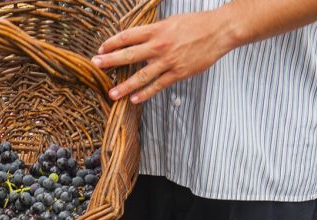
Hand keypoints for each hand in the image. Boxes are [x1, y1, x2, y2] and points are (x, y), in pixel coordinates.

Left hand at [91, 10, 235, 103]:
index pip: (128, 36)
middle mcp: (160, 45)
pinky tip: (134, 99)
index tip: (100, 49)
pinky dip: (145, 93)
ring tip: (112, 94)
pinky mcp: (178, 73)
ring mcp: (169, 61)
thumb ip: (153, 31)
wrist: (220, 30)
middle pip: (129, 55)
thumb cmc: (196, 24)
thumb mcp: (171, 22)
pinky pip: (158, 85)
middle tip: (95, 66)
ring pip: (141, 76)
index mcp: (157, 30)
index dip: (112, 43)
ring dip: (125, 86)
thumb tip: (135, 38)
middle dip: (110, 61)